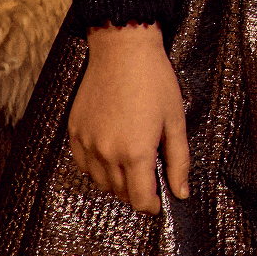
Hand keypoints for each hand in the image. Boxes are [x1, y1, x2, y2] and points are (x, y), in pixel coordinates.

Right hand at [68, 23, 189, 213]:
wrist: (123, 50)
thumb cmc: (154, 81)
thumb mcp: (175, 121)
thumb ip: (179, 161)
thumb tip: (181, 192)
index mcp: (136, 152)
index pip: (139, 200)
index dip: (151, 205)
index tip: (159, 201)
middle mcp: (108, 152)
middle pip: (120, 193)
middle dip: (136, 192)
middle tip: (149, 178)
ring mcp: (87, 143)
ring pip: (100, 181)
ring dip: (116, 181)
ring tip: (132, 163)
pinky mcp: (75, 132)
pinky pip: (83, 164)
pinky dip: (96, 166)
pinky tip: (111, 153)